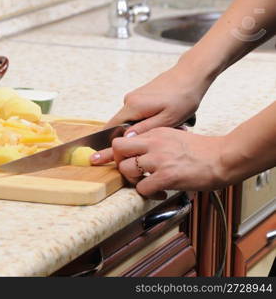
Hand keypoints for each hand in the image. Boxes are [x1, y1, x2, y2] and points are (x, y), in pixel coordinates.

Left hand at [91, 127, 227, 197]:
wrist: (223, 157)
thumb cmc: (202, 150)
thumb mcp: (174, 136)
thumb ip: (155, 141)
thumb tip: (140, 149)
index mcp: (156, 133)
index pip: (123, 137)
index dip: (112, 150)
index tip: (102, 158)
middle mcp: (154, 143)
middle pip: (117, 149)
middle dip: (117, 162)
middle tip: (130, 172)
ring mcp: (159, 159)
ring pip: (126, 169)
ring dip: (133, 181)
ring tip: (147, 184)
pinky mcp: (166, 176)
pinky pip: (143, 188)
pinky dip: (148, 194)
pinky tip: (160, 193)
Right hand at [105, 64, 212, 134]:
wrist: (191, 75)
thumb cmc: (183, 97)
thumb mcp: (168, 119)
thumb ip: (145, 129)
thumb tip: (126, 138)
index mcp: (133, 106)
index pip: (112, 127)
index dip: (115, 141)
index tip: (124, 151)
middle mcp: (129, 100)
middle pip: (122, 125)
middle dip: (135, 135)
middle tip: (156, 138)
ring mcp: (134, 97)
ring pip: (131, 120)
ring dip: (144, 127)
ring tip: (166, 125)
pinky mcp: (140, 96)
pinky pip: (138, 113)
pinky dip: (148, 119)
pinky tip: (165, 118)